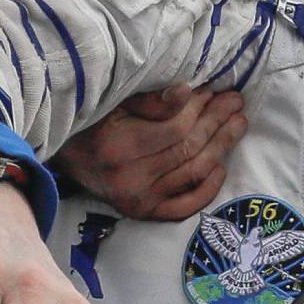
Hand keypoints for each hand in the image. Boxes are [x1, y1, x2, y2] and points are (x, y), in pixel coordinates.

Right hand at [53, 86, 246, 219]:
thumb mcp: (112, 103)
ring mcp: (139, 200)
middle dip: (216, 122)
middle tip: (235, 102)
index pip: (175, 129)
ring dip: (220, 147)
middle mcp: (129, 179)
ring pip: (192, 173)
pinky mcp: (144, 213)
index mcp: (118, 147)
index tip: (213, 89)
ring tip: (238, 123)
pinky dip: (206, 190)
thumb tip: (186, 92)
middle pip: (188, 149)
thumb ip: (149, 101)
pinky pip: (183, 207)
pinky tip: (221, 168)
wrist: (65, 158)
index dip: (199, 108)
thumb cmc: (90, 123)